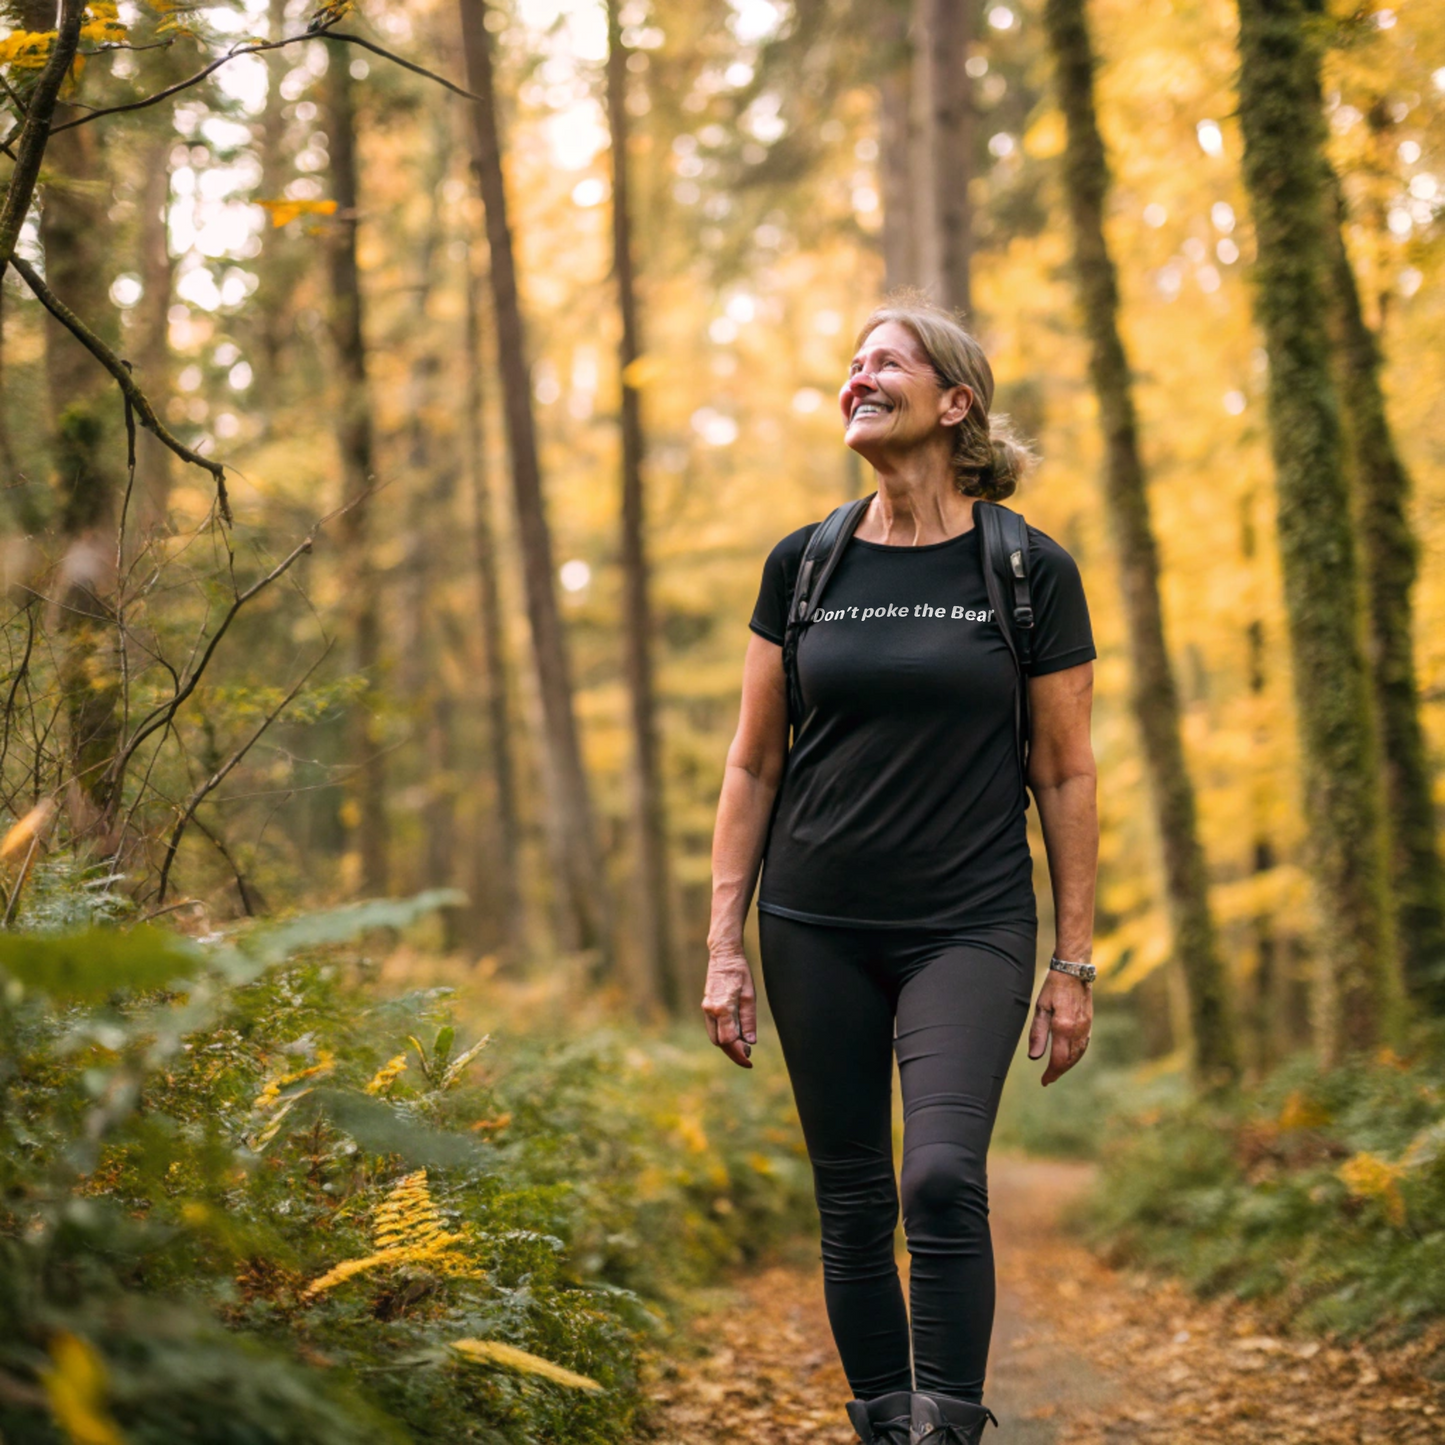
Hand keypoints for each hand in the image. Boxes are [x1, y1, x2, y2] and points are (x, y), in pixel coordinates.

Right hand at [702, 946, 756, 1068]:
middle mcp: (710, 1010)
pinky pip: (712, 1028)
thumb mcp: (749, 996)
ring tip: (743, 1047)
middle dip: (733, 1052)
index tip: (749, 1060)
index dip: (739, 1053)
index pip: (728, 1040)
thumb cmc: (739, 973)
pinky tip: (734, 1035)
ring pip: (714, 1037)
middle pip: (719, 1042)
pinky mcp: (706, 1006)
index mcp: (722, 1008)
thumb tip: (750, 1042)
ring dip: (727, 1045)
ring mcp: (706, 1008)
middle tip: (748, 1055)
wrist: (723, 955)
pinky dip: (722, 1035)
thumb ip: (748, 1020)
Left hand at [1027, 971, 1091, 1084]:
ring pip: (1078, 1054)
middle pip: (1069, 1060)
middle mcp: (1077, 1031)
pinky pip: (1083, 1046)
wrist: (1074, 971)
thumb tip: (1034, 1058)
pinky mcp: (1089, 1023)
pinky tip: (1070, 1057)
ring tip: (1057, 1071)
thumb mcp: (1041, 1008)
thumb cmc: (1054, 987)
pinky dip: (1076, 1056)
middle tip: (1048, 1079)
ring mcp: (1086, 1028)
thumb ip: (1038, 1033)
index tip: (1044, 1081)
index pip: (1058, 1059)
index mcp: (1063, 1028)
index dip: (1051, 1073)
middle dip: (1059, 1072)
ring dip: (1068, 1065)